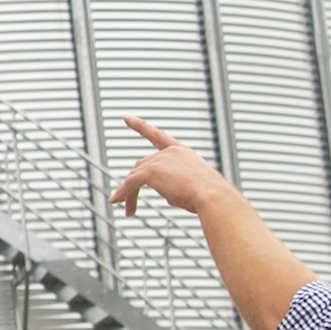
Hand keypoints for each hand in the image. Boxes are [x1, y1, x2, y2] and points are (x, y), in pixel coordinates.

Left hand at [108, 114, 231, 219]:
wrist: (213, 197)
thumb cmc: (210, 197)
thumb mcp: (194, 186)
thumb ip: (177, 185)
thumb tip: (166, 194)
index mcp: (182, 152)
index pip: (157, 136)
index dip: (140, 126)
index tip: (127, 118)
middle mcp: (170, 152)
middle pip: (141, 165)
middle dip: (133, 184)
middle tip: (130, 204)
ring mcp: (160, 160)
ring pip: (135, 176)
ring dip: (129, 194)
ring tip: (129, 211)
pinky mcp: (152, 171)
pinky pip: (131, 182)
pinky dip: (123, 193)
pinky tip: (117, 202)